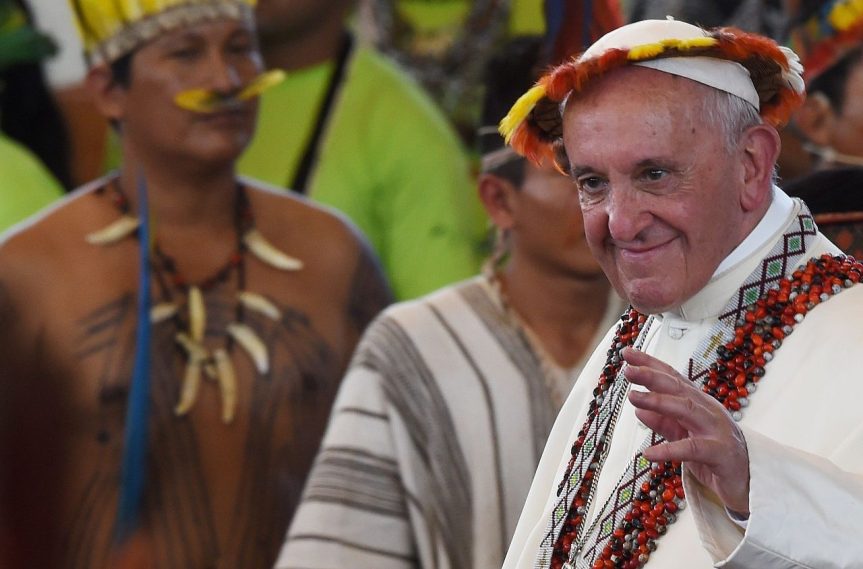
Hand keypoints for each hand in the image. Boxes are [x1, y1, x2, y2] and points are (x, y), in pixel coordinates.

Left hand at [622, 347, 750, 514]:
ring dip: (658, 401)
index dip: (651, 364)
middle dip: (652, 376)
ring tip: (633, 398)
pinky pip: (693, 449)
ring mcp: (716, 430)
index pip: (672, 378)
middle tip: (627, 370)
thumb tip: (638, 410)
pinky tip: (649, 453)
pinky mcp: (721, 453)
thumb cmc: (714, 456)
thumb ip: (664, 423)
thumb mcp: (684, 437)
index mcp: (698, 403)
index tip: (627, 353)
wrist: (749, 482)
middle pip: (678, 388)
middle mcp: (708, 410)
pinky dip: (669, 449)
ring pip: (686, 409)